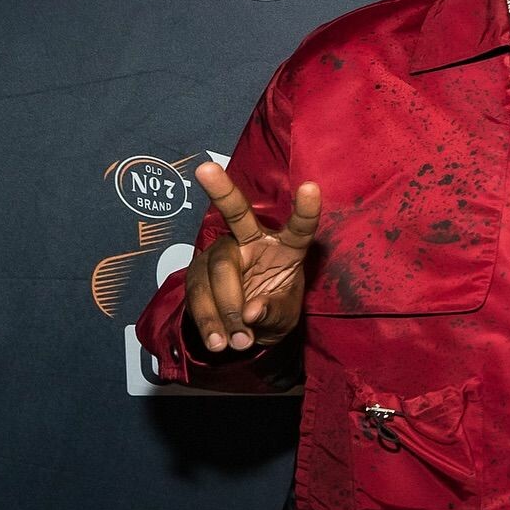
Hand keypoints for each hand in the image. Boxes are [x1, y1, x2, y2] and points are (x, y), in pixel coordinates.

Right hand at [185, 162, 320, 351]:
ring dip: (225, 307)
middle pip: (236, 215)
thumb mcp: (283, 317)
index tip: (311, 186)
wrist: (244, 332)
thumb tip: (250, 312)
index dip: (306, 210)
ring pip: (218, 268)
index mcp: (285, 248)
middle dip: (222, 190)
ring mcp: (222, 254)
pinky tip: (218, 341)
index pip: (298, 227)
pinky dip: (209, 321)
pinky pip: (198, 293)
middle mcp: (252, 241)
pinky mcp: (198, 274)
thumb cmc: (273, 310)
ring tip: (239, 341)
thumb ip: (273, 312)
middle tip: (205, 168)